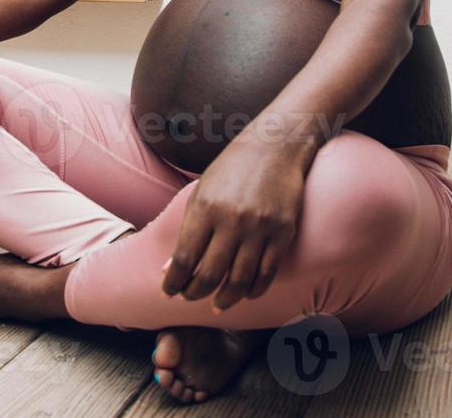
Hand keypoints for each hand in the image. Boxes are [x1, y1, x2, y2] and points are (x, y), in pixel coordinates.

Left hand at [161, 137, 307, 310]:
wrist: (275, 146)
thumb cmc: (232, 169)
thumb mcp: (201, 192)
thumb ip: (187, 230)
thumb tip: (171, 268)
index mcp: (205, 207)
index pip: (184, 258)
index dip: (173, 282)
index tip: (168, 292)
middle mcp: (231, 220)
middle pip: (209, 274)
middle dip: (194, 293)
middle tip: (190, 298)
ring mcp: (259, 228)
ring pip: (239, 280)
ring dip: (224, 299)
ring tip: (217, 304)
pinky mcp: (283, 232)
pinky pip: (266, 273)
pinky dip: (254, 290)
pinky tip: (244, 294)